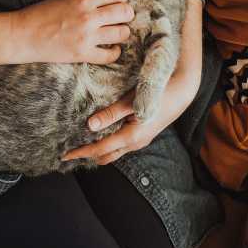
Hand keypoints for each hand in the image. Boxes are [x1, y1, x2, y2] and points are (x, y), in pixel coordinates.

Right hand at [9, 0, 133, 64]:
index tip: (120, 1)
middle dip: (127, 14)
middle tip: (123, 16)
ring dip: (123, 32)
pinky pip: (110, 55)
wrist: (22, 35)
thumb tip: (106, 1)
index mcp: (83, 0)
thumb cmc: (39, 14)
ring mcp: (86, 37)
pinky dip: (115, 52)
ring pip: (122, 33)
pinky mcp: (82, 54)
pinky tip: (112, 48)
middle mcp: (88, 18)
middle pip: (124, 13)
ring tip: (118, 31)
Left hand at [61, 76, 195, 164]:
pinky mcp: (144, 134)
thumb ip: (111, 114)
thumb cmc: (158, 93)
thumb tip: (90, 125)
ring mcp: (141, 140)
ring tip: (82, 144)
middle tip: (71, 151)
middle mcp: (136, 143)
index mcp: (131, 136)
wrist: (183, 91)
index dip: (81, 153)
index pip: (100, 150)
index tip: (64, 155)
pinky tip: (102, 134)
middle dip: (88, 156)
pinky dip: (109, 144)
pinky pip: (122, 145)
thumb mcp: (132, 101)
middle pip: (106, 156)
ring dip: (99, 150)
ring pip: (115, 151)